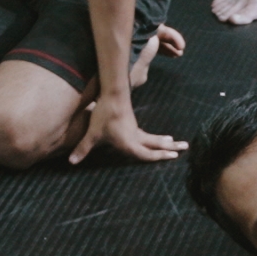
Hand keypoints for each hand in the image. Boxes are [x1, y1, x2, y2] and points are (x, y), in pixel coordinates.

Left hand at [69, 90, 185, 164]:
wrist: (111, 94)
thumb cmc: (103, 116)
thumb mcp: (92, 134)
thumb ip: (83, 149)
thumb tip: (71, 162)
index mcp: (129, 143)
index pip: (147, 154)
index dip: (159, 156)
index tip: (173, 156)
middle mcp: (136, 137)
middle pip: (156, 145)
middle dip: (171, 148)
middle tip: (185, 147)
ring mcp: (136, 130)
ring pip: (154, 139)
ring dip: (165, 142)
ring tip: (177, 142)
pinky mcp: (133, 123)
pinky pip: (148, 135)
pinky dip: (157, 138)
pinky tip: (161, 138)